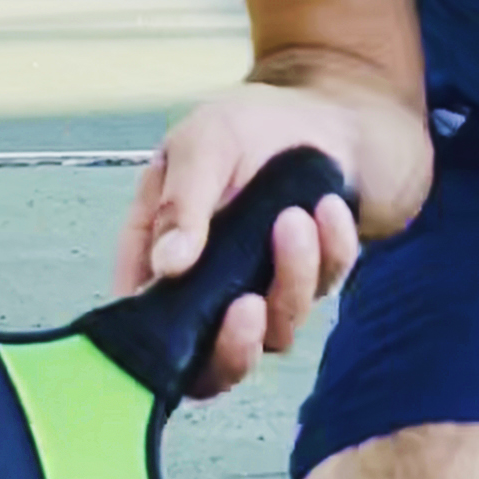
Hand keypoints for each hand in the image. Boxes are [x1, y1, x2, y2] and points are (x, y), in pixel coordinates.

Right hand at [114, 83, 369, 398]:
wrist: (320, 113)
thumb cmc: (247, 125)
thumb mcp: (202, 144)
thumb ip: (180, 204)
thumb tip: (165, 266)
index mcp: (158, 257)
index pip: (147, 328)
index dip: (165, 346)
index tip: (194, 319)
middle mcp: (205, 289)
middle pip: (211, 364)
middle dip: (234, 346)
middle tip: (247, 304)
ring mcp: (259, 291)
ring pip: (276, 329)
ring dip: (289, 277)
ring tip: (293, 217)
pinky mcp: (309, 284)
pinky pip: (324, 288)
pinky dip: (331, 250)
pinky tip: (327, 207)